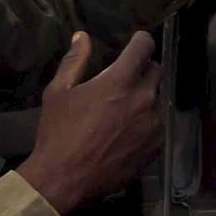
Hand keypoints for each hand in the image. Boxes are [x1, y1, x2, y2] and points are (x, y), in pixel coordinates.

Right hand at [20, 31, 161, 215]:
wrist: (66, 178)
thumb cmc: (58, 133)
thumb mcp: (58, 93)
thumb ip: (74, 62)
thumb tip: (82, 37)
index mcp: (120, 82)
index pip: (144, 48)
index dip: (141, 41)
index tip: (137, 41)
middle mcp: (143, 99)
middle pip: (156, 71)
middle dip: (143, 68)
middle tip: (125, 76)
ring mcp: (153, 124)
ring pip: (156, 99)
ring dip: (143, 98)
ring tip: (121, 110)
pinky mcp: (156, 145)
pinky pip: (157, 125)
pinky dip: (145, 123)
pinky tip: (125, 132)